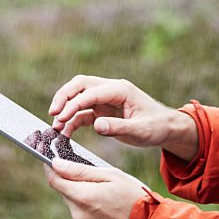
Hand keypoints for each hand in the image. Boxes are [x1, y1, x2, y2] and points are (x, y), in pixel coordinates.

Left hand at [44, 158, 147, 218]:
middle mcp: (78, 215)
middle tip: (96, 179)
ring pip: (75, 206)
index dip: (51, 168)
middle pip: (65, 193)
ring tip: (107, 197)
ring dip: (83, 199)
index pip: (54, 180)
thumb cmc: (134, 197)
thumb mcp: (111, 176)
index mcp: (83, 197)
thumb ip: (80, 170)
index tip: (53, 161)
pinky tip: (108, 211)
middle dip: (75, 183)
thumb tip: (56, 164)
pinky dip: (90, 212)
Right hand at [48, 75, 197, 160]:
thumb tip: (96, 125)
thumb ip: (118, 127)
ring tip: (55, 127)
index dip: (74, 103)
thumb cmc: (156, 127)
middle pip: (80, 85)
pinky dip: (72, 120)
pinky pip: (83, 112)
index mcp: (120, 90)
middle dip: (64, 97)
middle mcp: (110, 90)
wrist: (166, 128)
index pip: (91, 92)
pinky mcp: (102, 111)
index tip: (60, 116)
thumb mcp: (141, 130)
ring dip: (65, 110)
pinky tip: (64, 132)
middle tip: (52, 114)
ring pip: (78, 97)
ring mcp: (105, 100)